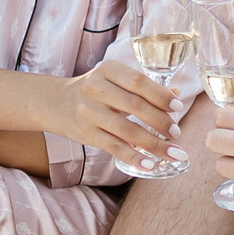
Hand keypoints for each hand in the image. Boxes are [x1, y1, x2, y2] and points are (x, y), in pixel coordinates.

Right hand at [57, 60, 187, 172]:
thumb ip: (144, 87)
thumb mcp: (115, 81)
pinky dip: (134, 157)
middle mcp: (96, 89)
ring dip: (154, 144)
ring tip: (174, 153)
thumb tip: (176, 96)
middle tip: (177, 133)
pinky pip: (114, 147)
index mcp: (108, 70)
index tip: (177, 107)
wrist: (56, 103)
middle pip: (135, 105)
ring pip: (127, 130)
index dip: (160, 95)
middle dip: (160, 121)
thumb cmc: (95, 91)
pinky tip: (150, 164)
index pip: (138, 82)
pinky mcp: (86, 133)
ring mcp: (89, 112)